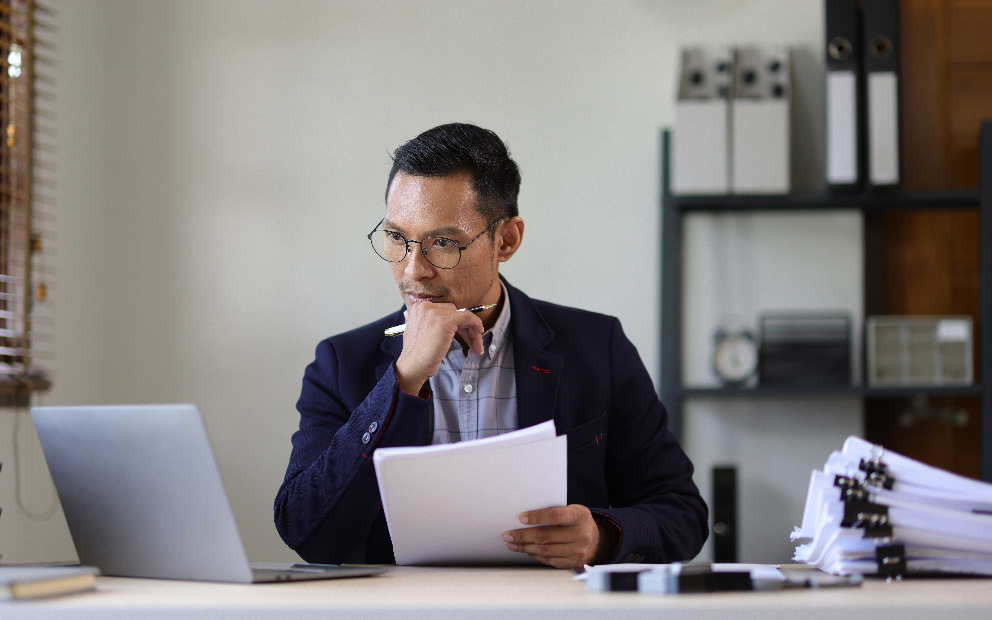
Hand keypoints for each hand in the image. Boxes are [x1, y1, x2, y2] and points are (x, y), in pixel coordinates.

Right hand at [394, 301, 484, 394]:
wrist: (412, 367)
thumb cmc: (417, 356)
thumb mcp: (419, 332)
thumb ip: (427, 323)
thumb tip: (441, 322)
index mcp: (418, 307)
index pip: (445, 311)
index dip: (457, 323)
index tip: (464, 335)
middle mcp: (426, 306)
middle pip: (454, 312)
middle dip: (466, 328)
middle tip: (472, 343)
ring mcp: (435, 313)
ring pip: (462, 316)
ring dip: (472, 331)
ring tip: (477, 347)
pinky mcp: (445, 321)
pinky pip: (467, 317)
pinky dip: (476, 324)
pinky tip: (479, 334)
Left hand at [502, 505, 618, 568]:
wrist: (597, 541)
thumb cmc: (578, 522)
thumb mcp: (573, 511)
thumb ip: (555, 512)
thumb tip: (526, 517)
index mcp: (580, 516)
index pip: (555, 516)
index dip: (537, 517)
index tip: (521, 518)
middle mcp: (581, 534)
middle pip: (546, 536)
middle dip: (523, 536)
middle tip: (508, 534)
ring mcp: (577, 551)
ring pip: (545, 550)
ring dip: (525, 547)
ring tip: (512, 543)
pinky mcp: (572, 562)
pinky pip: (549, 560)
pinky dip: (535, 555)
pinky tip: (526, 550)